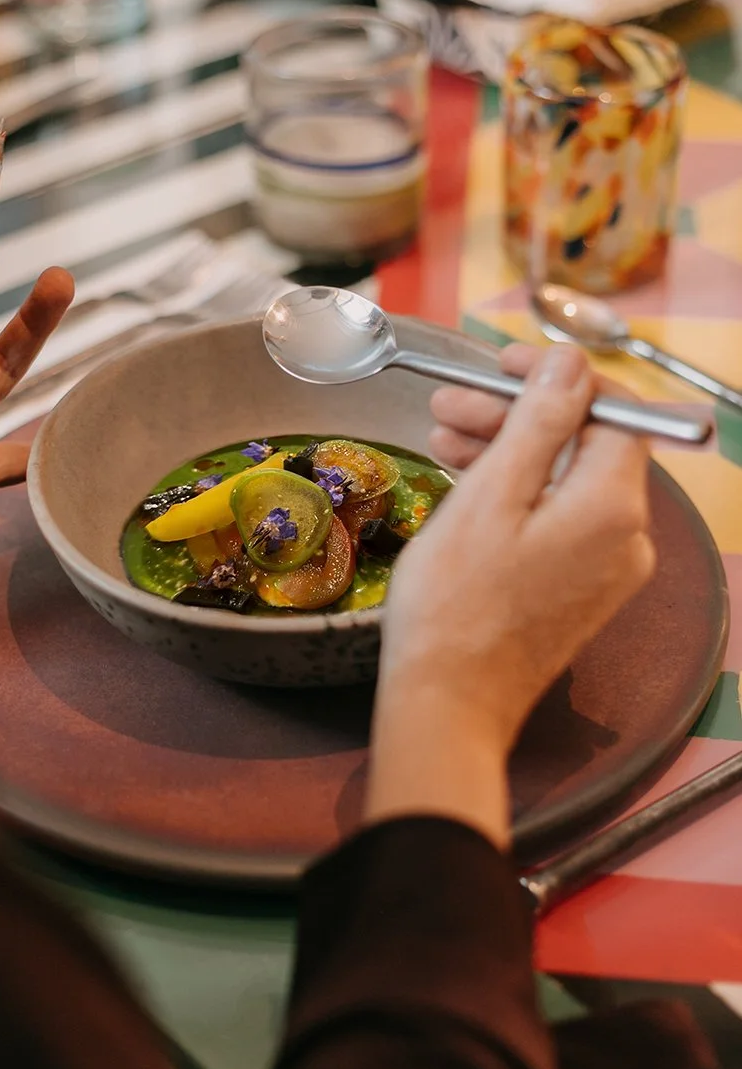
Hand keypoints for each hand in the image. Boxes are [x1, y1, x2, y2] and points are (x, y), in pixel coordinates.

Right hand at [366, 342, 654, 847]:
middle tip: (450, 402)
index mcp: (613, 508)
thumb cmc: (456, 606)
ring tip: (442, 435)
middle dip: (519, 414)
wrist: (448, 704)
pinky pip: (558, 519)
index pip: (611, 411)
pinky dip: (516, 493)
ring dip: (509, 450)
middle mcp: (627, 537)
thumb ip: (538, 423)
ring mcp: (607, 568)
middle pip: (585, 445)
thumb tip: (571, 364)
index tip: (501, 365)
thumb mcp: (490, 497)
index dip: (557, 377)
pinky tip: (464, 478)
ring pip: (565, 480)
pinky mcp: (581, 590)